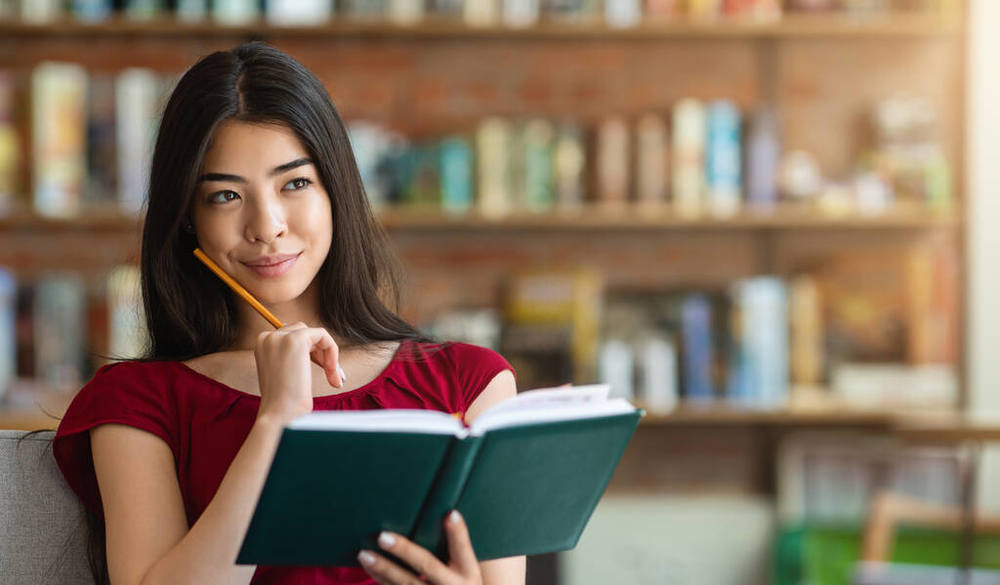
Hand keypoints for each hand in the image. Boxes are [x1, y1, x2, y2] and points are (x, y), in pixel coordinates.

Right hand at [253, 322, 341, 425]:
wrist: (280, 414)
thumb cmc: (284, 402)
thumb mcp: (284, 373)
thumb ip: (293, 356)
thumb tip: (316, 347)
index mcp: (263, 344)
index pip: (293, 336)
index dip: (312, 353)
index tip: (323, 371)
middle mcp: (268, 337)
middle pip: (305, 332)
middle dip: (321, 353)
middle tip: (332, 375)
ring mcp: (280, 337)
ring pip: (315, 334)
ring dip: (328, 355)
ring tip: (333, 377)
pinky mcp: (296, 340)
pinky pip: (322, 334)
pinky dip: (332, 350)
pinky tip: (332, 371)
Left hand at [358, 510, 481, 584]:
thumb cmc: (460, 582)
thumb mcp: (467, 570)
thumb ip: (454, 547)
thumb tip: (444, 512)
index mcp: (468, 573)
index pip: (462, 549)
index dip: (458, 533)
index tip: (450, 514)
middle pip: (427, 566)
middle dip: (405, 551)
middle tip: (382, 536)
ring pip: (406, 583)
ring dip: (383, 568)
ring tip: (364, 554)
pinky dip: (381, 580)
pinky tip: (369, 567)